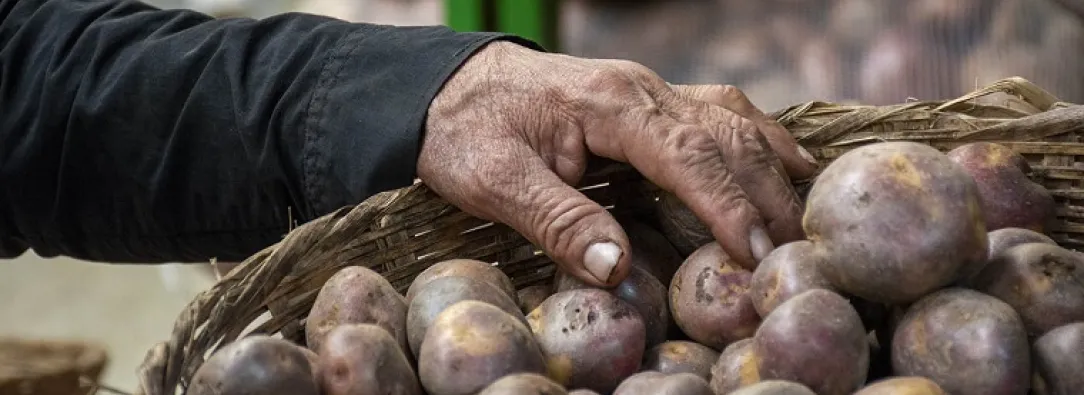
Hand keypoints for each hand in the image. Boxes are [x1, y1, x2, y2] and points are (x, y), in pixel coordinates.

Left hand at [418, 41, 818, 286]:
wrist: (446, 86)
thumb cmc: (465, 131)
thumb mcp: (496, 181)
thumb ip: (558, 221)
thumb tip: (618, 269)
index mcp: (609, 105)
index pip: (688, 155)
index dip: (728, 205)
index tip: (758, 252)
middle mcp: (641, 90)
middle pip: (726, 135)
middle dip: (768, 194)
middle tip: (798, 251)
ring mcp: (647, 91)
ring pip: (732, 119)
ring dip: (773, 165)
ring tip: (808, 210)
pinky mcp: (645, 103)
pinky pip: (717, 114)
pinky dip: (757, 140)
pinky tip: (784, 162)